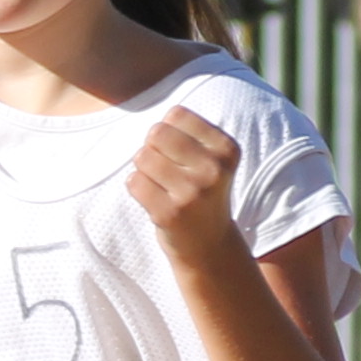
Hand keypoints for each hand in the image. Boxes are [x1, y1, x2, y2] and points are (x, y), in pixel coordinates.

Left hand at [125, 107, 247, 274]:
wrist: (208, 246)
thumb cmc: (201, 192)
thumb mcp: (211, 158)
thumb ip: (185, 132)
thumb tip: (153, 128)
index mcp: (227, 149)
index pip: (176, 114)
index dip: (169, 131)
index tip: (183, 156)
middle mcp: (214, 169)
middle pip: (156, 133)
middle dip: (153, 148)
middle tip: (167, 171)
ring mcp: (192, 193)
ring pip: (142, 156)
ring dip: (144, 170)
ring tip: (162, 187)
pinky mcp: (169, 213)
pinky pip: (133, 181)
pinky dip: (137, 188)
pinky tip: (155, 201)